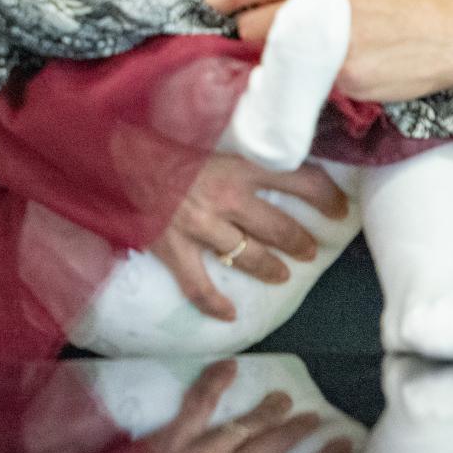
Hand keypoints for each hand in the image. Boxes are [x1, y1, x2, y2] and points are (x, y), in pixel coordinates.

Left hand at [143, 359, 351, 452]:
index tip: (343, 445)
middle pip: (278, 444)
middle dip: (300, 429)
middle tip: (313, 418)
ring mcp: (206, 451)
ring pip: (248, 423)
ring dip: (270, 410)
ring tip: (283, 399)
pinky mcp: (176, 435)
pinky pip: (200, 402)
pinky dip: (216, 381)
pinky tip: (231, 366)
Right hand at [149, 151, 347, 320]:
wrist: (113, 152)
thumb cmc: (161, 142)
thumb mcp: (210, 138)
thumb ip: (240, 154)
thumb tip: (276, 162)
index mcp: (238, 164)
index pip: (298, 179)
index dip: (326, 197)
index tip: (339, 208)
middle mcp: (226, 196)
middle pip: (278, 226)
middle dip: (300, 241)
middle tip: (309, 250)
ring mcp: (199, 225)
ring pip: (248, 255)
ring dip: (270, 268)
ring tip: (281, 275)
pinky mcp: (173, 247)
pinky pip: (199, 285)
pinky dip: (214, 303)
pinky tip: (228, 314)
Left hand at [206, 0, 452, 102]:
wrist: (442, 35)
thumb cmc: (383, 7)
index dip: (216, 4)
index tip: (207, 15)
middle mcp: (316, 3)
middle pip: (246, 28)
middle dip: (248, 41)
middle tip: (268, 46)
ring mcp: (328, 43)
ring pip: (267, 61)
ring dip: (270, 67)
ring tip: (296, 63)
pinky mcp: (341, 77)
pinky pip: (297, 86)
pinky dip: (299, 86)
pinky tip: (320, 79)